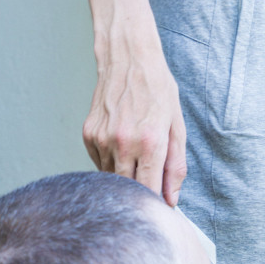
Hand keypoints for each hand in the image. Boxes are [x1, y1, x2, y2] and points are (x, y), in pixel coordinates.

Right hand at [83, 44, 186, 205]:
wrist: (128, 59)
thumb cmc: (157, 89)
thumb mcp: (176, 125)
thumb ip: (175, 165)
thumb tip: (172, 198)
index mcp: (150, 142)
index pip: (149, 191)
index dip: (156, 202)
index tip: (160, 204)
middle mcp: (123, 143)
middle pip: (128, 189)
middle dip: (139, 192)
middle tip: (149, 182)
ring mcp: (102, 139)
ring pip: (111, 178)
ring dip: (124, 176)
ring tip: (136, 155)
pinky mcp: (88, 135)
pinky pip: (99, 163)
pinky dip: (111, 162)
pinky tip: (121, 144)